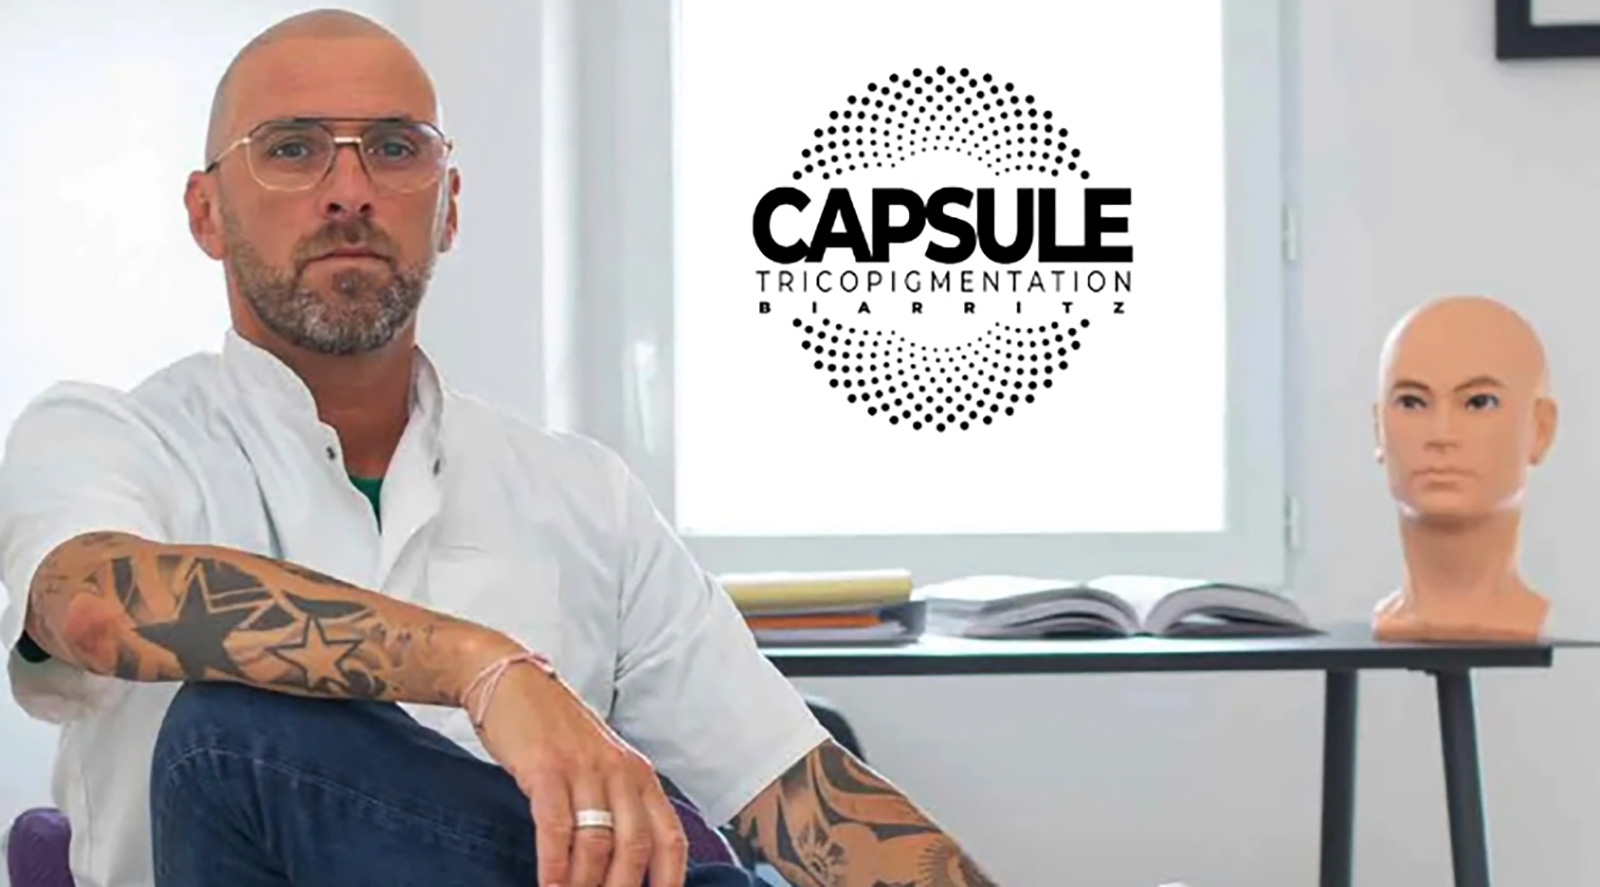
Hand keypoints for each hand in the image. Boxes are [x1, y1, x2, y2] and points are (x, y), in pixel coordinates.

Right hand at [470, 655, 687, 886]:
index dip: (670, 880)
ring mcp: (584, 768)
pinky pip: (556, 826)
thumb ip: (618, 805)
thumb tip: (622, 865)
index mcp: (640, 775)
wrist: (513, 683)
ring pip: (597, 843)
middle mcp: (620, 771)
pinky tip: (549, 886)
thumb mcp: (602, 764)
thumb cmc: (556, 732)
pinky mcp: (547, 768)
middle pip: (635, 847)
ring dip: (584, 885)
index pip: (670, 838)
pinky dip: (554, 865)